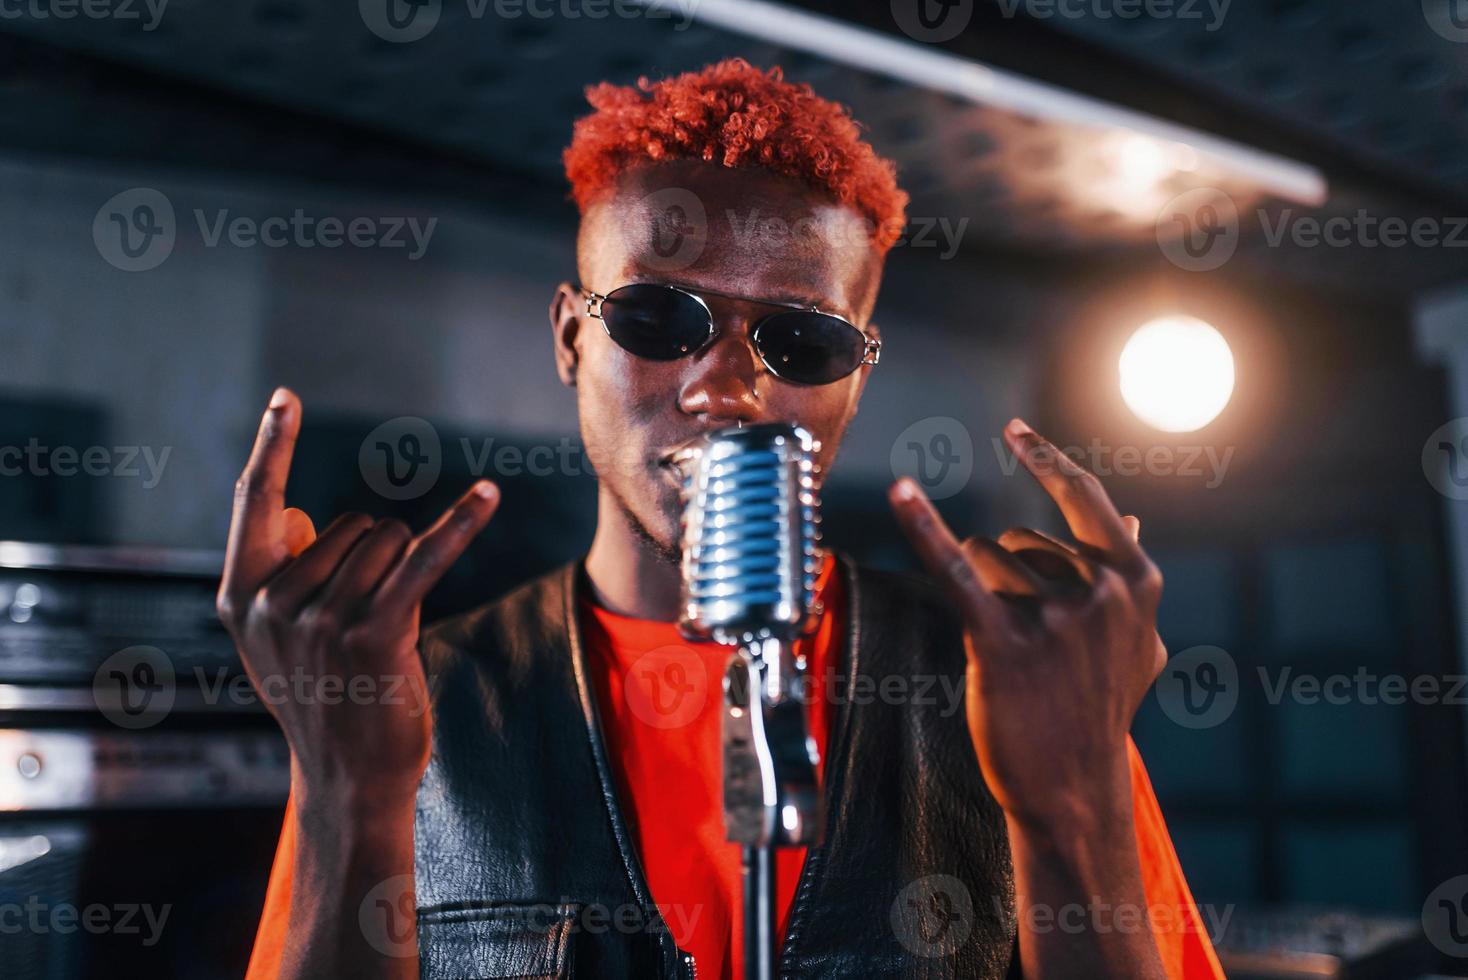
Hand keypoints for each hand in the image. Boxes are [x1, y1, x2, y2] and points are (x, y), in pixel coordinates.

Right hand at [216, 388, 499, 808]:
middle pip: (352, 523)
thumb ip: (282, 578)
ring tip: (387, 631)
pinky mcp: (375, 632)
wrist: (349, 776)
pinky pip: (423, 559)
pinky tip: (491, 494)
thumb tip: (312, 516)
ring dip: (404, 571)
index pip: (254, 501)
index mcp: (239, 596)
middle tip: (367, 621)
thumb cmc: (324, 697)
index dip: (270, 445)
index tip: (286, 397)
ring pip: (388, 541)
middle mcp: (273, 603)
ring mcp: (320, 619)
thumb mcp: (277, 640)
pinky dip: (460, 525)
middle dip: (376, 556)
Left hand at [889, 418, 1164, 829]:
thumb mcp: (1135, 641)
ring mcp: (1053, 616)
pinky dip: (924, 527)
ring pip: (986, 559)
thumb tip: (1131, 521)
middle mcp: (1099, 590)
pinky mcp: (1001, 641)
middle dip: (1009, 576)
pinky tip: (900, 493)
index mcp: (1134, 582)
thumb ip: (1129, 577)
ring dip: (982, 594)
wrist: (1071, 784)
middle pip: (1020, 538)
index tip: (1015, 430)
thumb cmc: (1097, 706)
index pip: (1084, 498)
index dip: (1046, 461)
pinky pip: (956, 569)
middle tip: (1027, 639)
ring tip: (1007, 651)